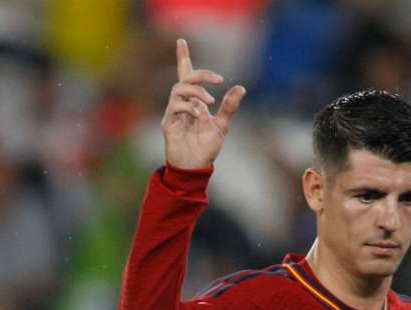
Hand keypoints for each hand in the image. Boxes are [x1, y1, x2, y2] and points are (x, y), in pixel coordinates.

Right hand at [161, 38, 244, 170]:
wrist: (196, 168)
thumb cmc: (205, 148)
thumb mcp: (222, 126)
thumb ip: (229, 107)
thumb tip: (241, 88)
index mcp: (193, 101)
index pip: (186, 74)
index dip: (183, 57)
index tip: (181, 40)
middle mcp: (181, 103)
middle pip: (185, 77)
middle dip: (201, 74)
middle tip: (218, 80)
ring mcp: (173, 113)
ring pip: (179, 89)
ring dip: (197, 92)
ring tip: (210, 102)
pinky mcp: (169, 123)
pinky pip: (176, 107)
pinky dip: (189, 107)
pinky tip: (199, 115)